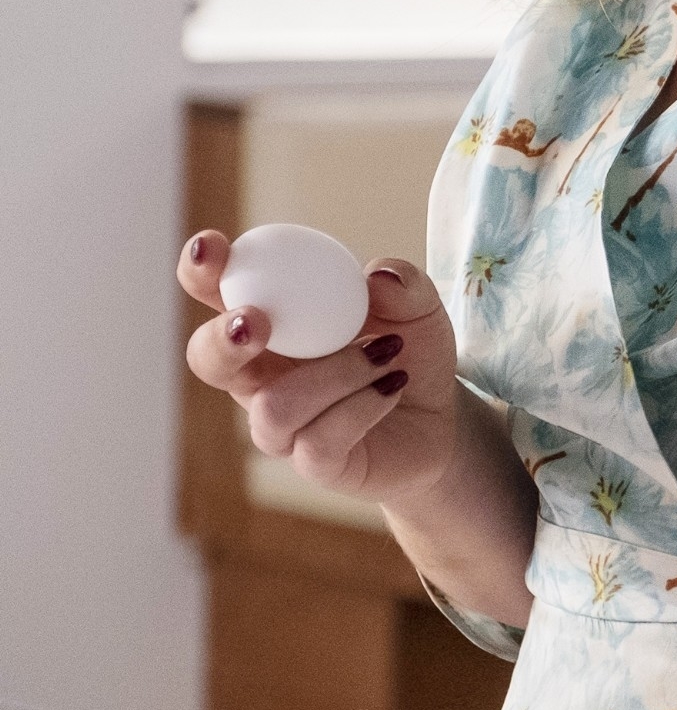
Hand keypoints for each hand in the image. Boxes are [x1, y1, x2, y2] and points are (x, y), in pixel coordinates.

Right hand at [180, 234, 459, 505]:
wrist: (444, 418)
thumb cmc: (411, 352)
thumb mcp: (420, 308)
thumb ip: (404, 284)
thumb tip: (375, 276)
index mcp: (273, 324)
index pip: (217, 294)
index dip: (201, 271)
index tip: (213, 246)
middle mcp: (262, 376)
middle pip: (206, 360)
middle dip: (223, 338)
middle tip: (258, 321)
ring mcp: (282, 425)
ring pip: (274, 406)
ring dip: (335, 373)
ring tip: (388, 354)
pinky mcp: (313, 463)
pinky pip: (318, 440)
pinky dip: (363, 405)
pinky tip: (392, 387)